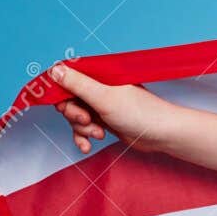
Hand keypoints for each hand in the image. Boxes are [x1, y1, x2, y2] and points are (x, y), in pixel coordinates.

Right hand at [47, 65, 175, 154]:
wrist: (162, 135)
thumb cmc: (139, 113)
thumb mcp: (103, 97)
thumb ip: (77, 84)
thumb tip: (54, 70)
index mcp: (99, 76)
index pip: (67, 78)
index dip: (59, 92)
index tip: (59, 104)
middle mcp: (98, 89)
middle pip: (68, 99)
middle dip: (72, 113)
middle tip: (86, 120)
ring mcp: (101, 106)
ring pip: (75, 116)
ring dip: (81, 128)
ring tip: (97, 133)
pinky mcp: (105, 121)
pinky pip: (84, 128)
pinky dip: (83, 137)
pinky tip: (87, 146)